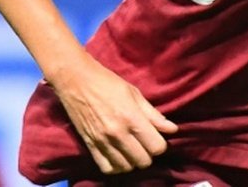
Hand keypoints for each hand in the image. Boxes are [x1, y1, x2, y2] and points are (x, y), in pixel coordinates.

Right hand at [49, 54, 177, 174]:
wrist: (75, 79)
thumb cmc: (107, 82)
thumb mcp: (134, 93)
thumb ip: (153, 114)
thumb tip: (172, 129)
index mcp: (131, 118)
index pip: (156, 147)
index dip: (160, 144)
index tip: (155, 137)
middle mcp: (118, 133)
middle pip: (143, 161)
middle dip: (148, 154)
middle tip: (144, 143)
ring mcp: (102, 141)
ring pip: (126, 167)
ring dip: (132, 161)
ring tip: (131, 149)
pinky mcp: (89, 145)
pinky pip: (107, 168)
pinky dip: (115, 166)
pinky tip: (118, 156)